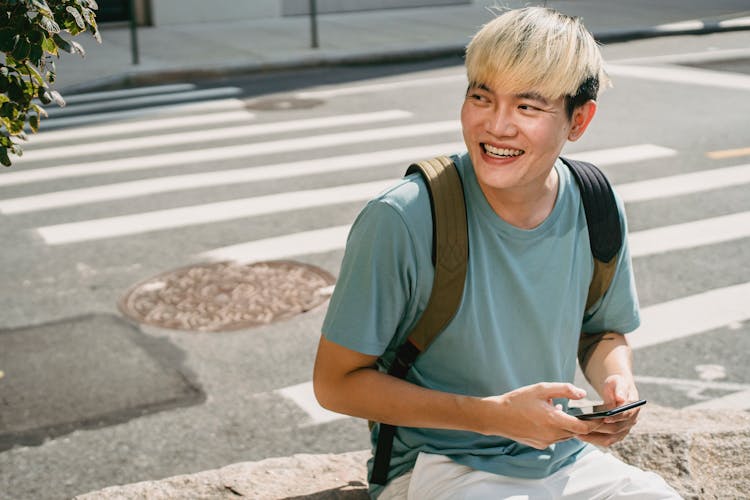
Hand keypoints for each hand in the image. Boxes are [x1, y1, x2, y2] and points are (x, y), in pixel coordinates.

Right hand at [477, 382, 600, 449]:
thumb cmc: (517, 400)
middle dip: (582, 424)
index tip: (600, 417)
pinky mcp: (540, 445)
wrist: (496, 416)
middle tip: (585, 413)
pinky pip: (555, 438)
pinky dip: (557, 430)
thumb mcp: (541, 388)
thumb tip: (582, 394)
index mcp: (554, 420)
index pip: (584, 427)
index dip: (595, 423)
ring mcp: (546, 442)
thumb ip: (564, 389)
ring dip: (568, 426)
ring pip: (566, 436)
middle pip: (576, 432)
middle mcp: (552, 435)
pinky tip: (547, 419)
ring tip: (560, 412)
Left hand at [577, 374, 639, 446]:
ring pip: (609, 439)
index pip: (625, 416)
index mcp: (633, 408)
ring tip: (578, 434)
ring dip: (594, 437)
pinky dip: (593, 440)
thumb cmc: (616, 385)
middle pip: (615, 429)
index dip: (615, 417)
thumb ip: (620, 389)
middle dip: (600, 428)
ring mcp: (623, 430)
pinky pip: (605, 441)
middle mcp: (630, 422)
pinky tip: (580, 436)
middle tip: (584, 427)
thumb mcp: (618, 382)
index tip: (604, 418)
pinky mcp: (616, 435)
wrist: (617, 391)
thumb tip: (621, 398)